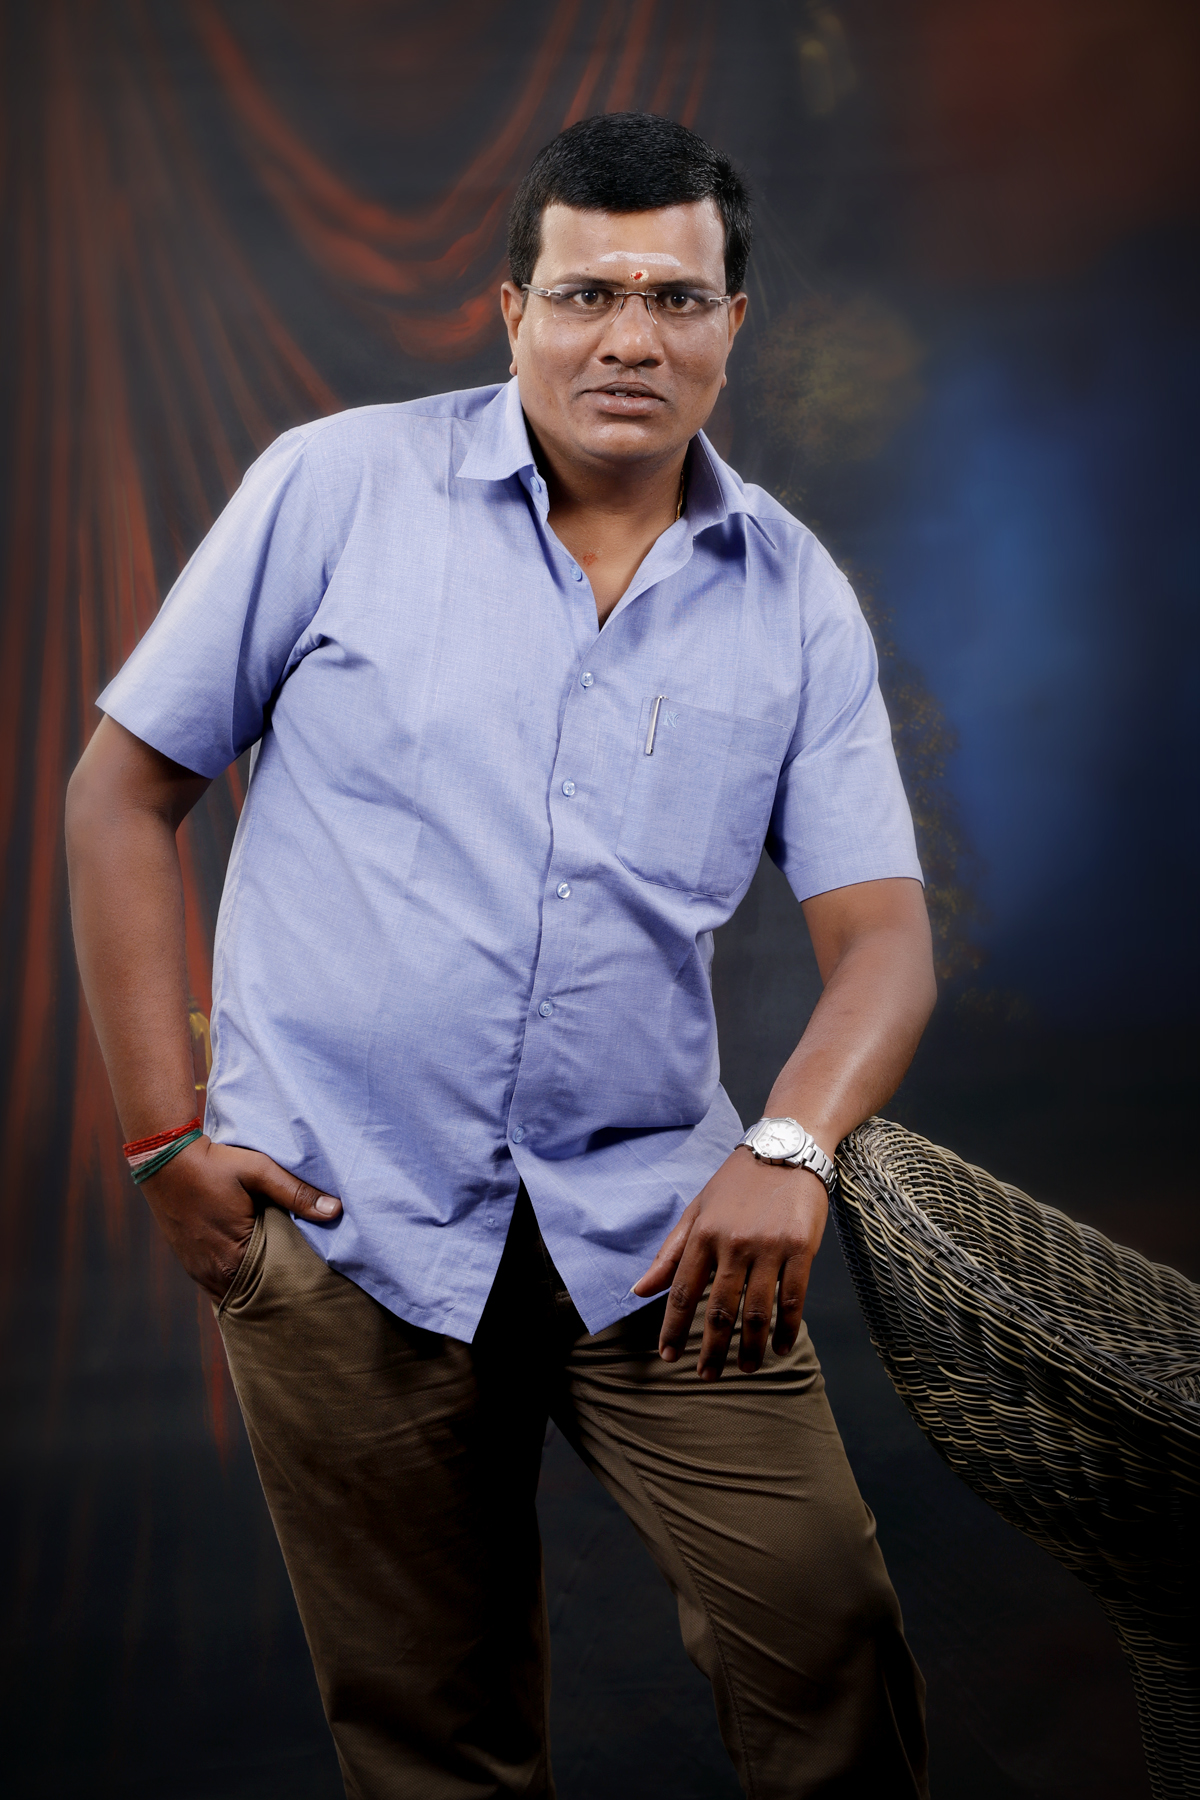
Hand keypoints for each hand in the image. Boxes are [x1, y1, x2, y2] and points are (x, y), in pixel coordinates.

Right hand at [137, 1136, 341, 1298]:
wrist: (165, 1158)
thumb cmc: (215, 1163)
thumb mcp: (259, 1171)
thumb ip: (296, 1193)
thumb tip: (335, 1210)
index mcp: (233, 1254)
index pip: (273, 1286)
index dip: (294, 1284)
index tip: (313, 1283)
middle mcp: (213, 1271)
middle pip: (254, 1295)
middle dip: (276, 1292)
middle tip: (304, 1290)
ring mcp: (198, 1270)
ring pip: (234, 1294)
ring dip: (255, 1290)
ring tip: (282, 1286)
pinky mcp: (190, 1264)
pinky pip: (218, 1287)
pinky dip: (236, 1285)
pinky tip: (254, 1279)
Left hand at [632, 1149, 826, 1379]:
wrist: (786, 1149)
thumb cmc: (737, 1183)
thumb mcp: (697, 1211)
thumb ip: (670, 1254)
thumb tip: (639, 1291)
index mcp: (703, 1234)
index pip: (683, 1292)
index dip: (673, 1329)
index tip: (668, 1357)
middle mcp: (733, 1243)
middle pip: (718, 1310)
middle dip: (710, 1349)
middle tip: (706, 1376)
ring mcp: (769, 1246)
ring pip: (756, 1312)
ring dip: (748, 1348)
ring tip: (744, 1369)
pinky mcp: (801, 1248)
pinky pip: (792, 1300)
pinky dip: (786, 1330)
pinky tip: (779, 1347)